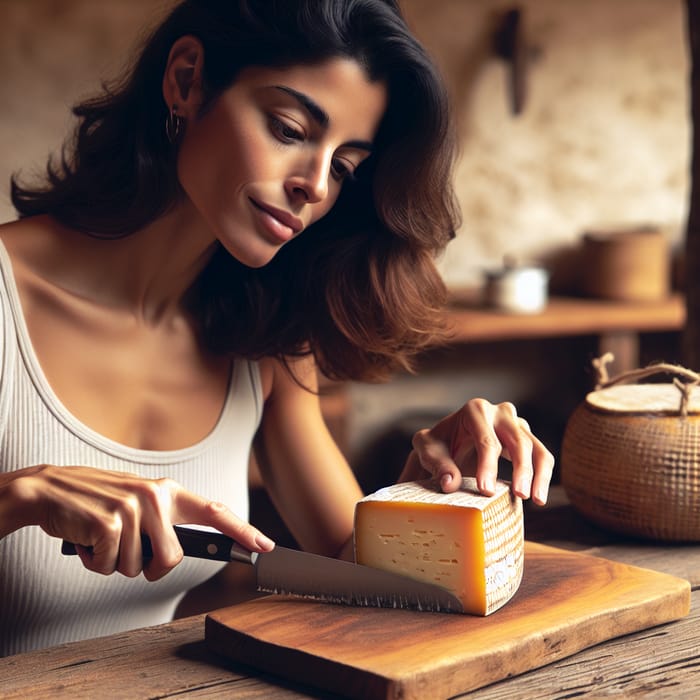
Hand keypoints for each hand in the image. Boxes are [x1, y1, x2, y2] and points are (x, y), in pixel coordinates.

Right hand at [1, 465, 273, 579]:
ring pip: (137, 568)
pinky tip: (87, 540)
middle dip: (150, 569)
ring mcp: (131, 507)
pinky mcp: (108, 522)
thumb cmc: (97, 503)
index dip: (241, 530)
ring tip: (103, 537)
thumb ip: (162, 522)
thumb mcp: (137, 504)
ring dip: (115, 563)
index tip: (263, 545)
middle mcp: (154, 496)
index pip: (213, 512)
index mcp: (167, 491)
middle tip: (128, 553)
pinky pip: (109, 566)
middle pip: (171, 559)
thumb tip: (181, 553)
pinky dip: (95, 562)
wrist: (51, 489)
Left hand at [398, 398, 553, 504]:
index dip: (488, 466)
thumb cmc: (438, 444)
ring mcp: (516, 424)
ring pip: (536, 448)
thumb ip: (438, 464)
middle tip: (519, 495)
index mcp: (475, 410)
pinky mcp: (526, 438)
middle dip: (521, 469)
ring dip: (539, 475)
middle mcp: (500, 412)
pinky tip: (537, 498)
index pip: (486, 439)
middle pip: (518, 440)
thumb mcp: (429, 450)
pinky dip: (542, 476)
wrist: (448, 442)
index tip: (486, 490)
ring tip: (535, 500)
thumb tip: (451, 484)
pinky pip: (541, 456)